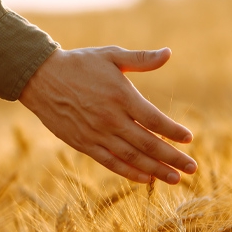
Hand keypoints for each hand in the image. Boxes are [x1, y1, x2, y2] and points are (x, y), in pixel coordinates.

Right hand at [19, 47, 195, 184]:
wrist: (40, 78)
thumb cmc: (78, 64)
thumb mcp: (110, 56)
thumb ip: (141, 59)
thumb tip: (168, 53)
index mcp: (121, 96)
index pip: (154, 120)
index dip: (174, 131)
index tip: (189, 139)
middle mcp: (110, 119)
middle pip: (148, 143)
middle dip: (172, 158)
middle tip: (191, 169)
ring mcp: (96, 133)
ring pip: (131, 157)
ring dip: (155, 169)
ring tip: (174, 179)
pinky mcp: (83, 143)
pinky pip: (110, 162)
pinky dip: (129, 172)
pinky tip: (145, 178)